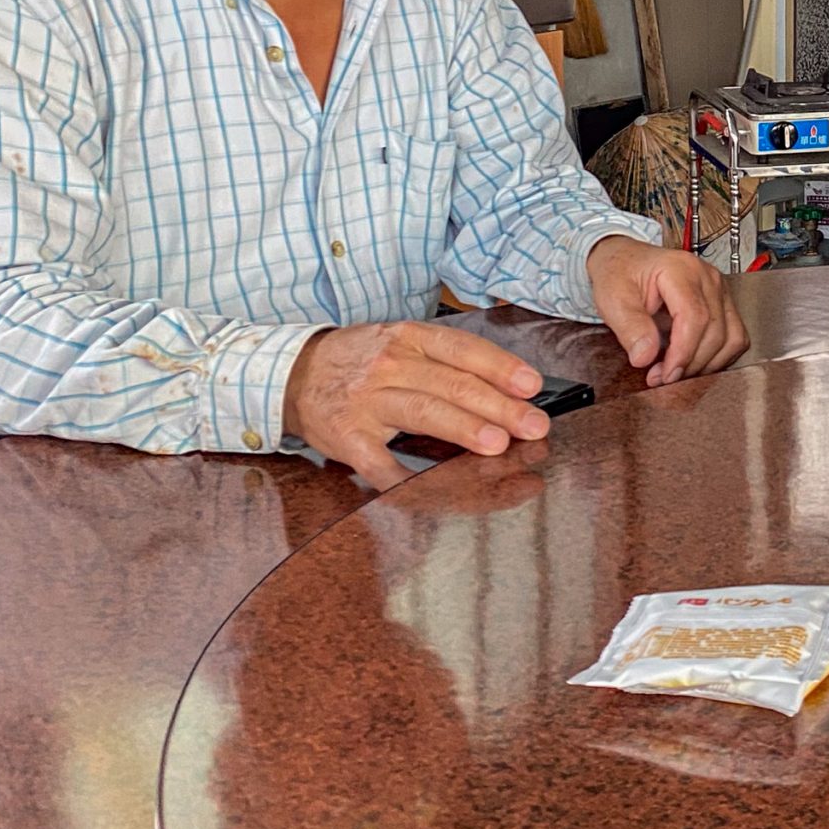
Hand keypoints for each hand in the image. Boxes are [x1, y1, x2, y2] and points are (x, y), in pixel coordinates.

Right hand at [284, 321, 550, 488]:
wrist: (293, 375)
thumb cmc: (362, 361)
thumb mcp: (402, 343)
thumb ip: (447, 362)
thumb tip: (509, 390)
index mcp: (408, 338)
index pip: (462, 349)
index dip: (500, 367)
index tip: (532, 386)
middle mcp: (389, 364)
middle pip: (451, 384)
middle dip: (499, 406)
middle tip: (535, 426)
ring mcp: (367, 402)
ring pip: (424, 413)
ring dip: (466, 430)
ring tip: (500, 445)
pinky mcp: (348, 438)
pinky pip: (384, 464)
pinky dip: (413, 479)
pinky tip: (443, 490)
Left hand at [588, 236, 748, 385]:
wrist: (625, 261)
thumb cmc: (620, 273)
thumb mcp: (613, 298)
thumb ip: (629, 327)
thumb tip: (645, 357)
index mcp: (681, 270)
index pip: (695, 317)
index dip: (683, 353)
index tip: (665, 374)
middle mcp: (707, 278)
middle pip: (716, 331)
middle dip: (691, 363)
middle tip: (663, 377)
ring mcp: (719, 290)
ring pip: (732, 338)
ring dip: (708, 363)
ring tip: (677, 370)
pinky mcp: (723, 303)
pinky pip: (735, 337)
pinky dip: (718, 357)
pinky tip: (693, 362)